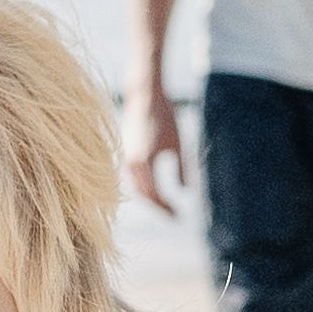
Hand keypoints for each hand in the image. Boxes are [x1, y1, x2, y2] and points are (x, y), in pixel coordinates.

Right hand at [123, 80, 186, 217]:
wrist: (144, 95)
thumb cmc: (164, 116)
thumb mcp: (178, 143)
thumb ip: (182, 168)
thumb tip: (187, 190)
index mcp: (145, 162)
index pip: (155, 196)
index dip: (166, 209)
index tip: (179, 216)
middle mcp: (131, 162)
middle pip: (144, 195)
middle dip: (159, 207)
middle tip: (174, 215)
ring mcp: (126, 158)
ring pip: (137, 187)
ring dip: (150, 198)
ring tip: (166, 205)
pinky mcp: (125, 152)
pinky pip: (133, 177)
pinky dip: (143, 186)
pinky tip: (155, 190)